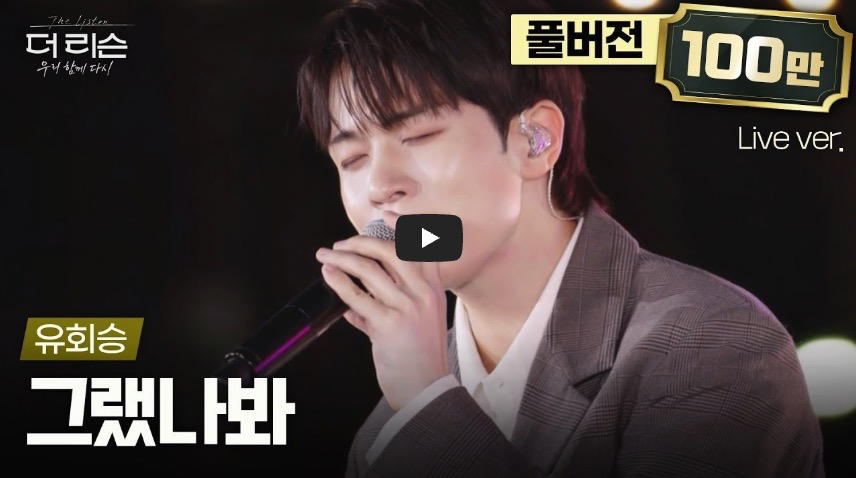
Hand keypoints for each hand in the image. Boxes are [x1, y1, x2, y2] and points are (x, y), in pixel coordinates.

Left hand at [316, 236, 449, 410]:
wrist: (426, 389)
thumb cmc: (420, 358)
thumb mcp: (417, 324)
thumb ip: (390, 307)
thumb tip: (355, 306)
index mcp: (434, 289)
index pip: (419, 247)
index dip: (402, 227)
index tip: (386, 214)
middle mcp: (423, 293)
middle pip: (390, 250)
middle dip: (360, 242)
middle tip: (339, 244)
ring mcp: (407, 307)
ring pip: (369, 269)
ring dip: (341, 258)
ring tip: (325, 256)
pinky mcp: (388, 324)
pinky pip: (356, 296)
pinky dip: (338, 282)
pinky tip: (328, 275)